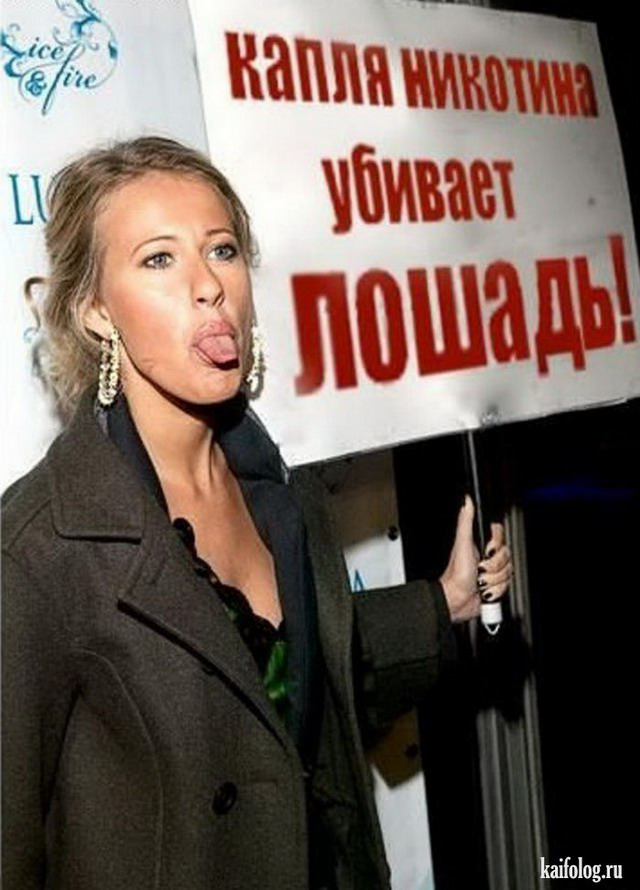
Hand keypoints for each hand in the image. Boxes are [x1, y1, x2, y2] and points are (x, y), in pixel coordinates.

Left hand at [439, 495, 511, 622]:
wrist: (456, 599)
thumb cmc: (456, 573)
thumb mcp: (462, 543)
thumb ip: (465, 521)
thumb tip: (466, 500)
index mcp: (481, 544)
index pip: (501, 537)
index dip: (496, 545)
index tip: (486, 551)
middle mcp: (488, 557)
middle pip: (507, 556)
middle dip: (493, 566)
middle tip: (480, 569)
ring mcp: (493, 571)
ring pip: (508, 572)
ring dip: (493, 580)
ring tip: (480, 581)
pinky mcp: (497, 586)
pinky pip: (507, 586)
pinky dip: (496, 590)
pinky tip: (485, 590)